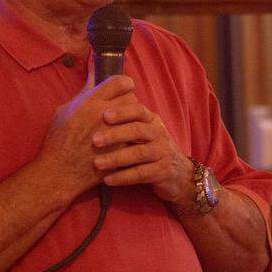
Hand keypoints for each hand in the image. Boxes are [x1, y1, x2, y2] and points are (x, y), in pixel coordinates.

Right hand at [35, 72, 138, 201]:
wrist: (59, 173)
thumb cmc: (58, 141)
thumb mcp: (64, 110)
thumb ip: (85, 90)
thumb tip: (95, 68)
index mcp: (90, 102)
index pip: (120, 82)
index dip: (124, 83)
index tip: (123, 88)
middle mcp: (104, 116)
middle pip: (131, 98)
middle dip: (128, 101)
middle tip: (123, 108)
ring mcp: (116, 134)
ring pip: (137, 118)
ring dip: (133, 119)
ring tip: (125, 124)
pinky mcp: (122, 151)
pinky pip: (136, 137)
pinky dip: (133, 136)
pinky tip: (126, 139)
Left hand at [90, 86, 194, 206]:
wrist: (177, 173)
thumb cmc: (149, 147)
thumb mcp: (142, 130)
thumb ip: (125, 116)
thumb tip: (97, 91)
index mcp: (151, 120)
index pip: (138, 110)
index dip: (122, 112)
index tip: (104, 114)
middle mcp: (158, 133)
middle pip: (137, 130)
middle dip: (115, 135)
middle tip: (94, 140)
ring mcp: (162, 153)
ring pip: (139, 153)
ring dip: (116, 158)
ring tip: (97, 163)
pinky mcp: (162, 172)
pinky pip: (141, 174)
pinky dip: (124, 177)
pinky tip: (107, 180)